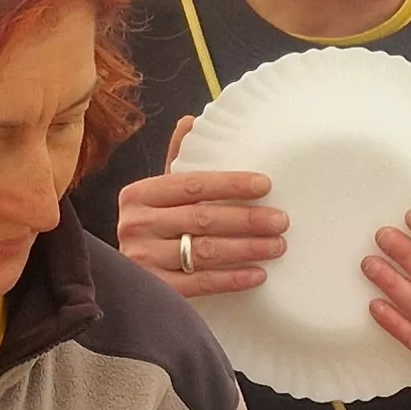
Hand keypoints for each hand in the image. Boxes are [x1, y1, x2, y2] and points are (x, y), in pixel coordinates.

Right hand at [118, 118, 282, 299]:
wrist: (129, 284)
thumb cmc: (154, 230)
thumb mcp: (160, 196)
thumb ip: (177, 163)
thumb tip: (191, 120)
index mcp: (138, 195)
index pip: (192, 185)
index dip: (231, 184)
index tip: (265, 185)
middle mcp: (136, 225)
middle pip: (202, 218)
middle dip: (247, 219)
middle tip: (281, 220)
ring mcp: (143, 259)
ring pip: (206, 251)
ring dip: (247, 248)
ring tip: (277, 246)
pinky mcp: (155, 289)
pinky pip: (202, 283)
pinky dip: (233, 279)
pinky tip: (258, 275)